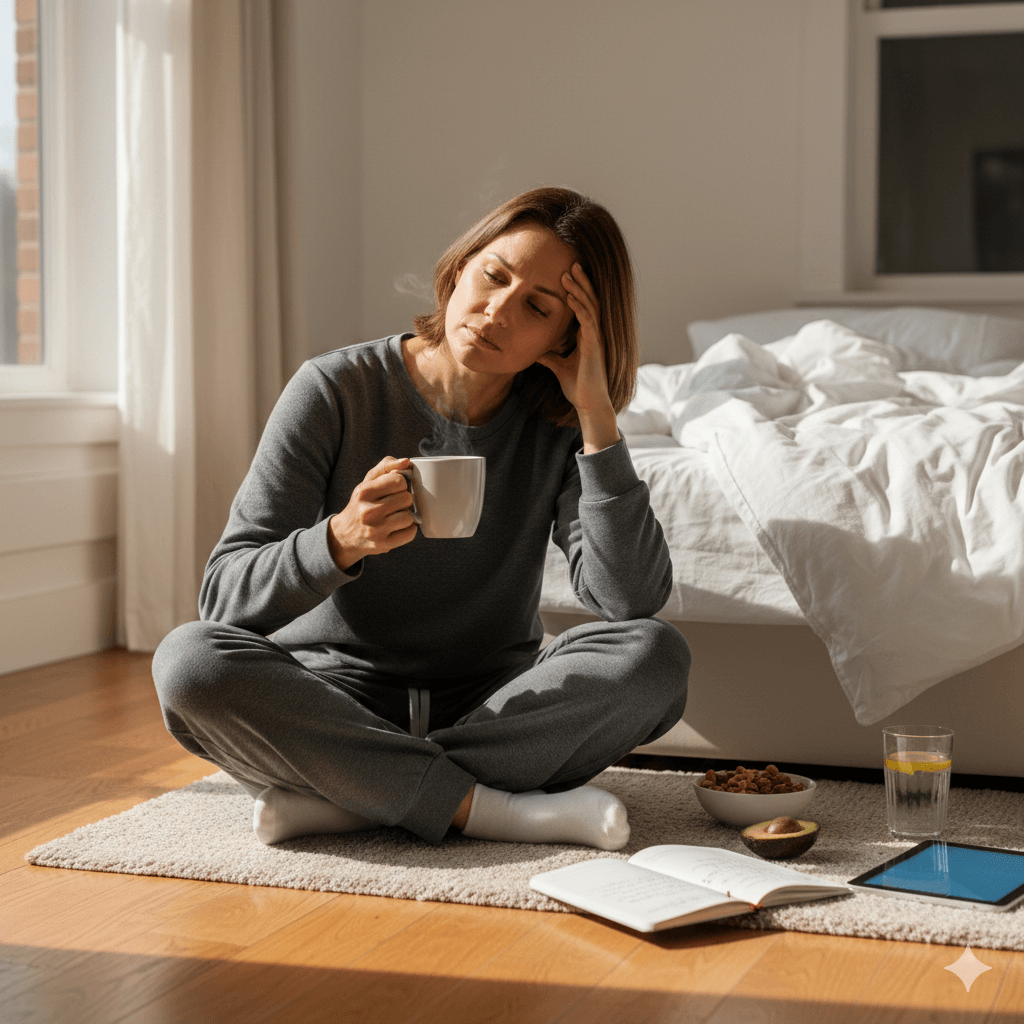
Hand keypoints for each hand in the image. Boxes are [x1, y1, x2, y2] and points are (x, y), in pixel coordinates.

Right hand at [328, 456, 416, 569]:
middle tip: (394, 504)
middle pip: (407, 498)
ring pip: (410, 516)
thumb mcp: (368, 481)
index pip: (399, 480)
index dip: (401, 483)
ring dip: (407, 515)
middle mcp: (368, 511)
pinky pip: (410, 533)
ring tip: (395, 516)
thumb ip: (387, 466)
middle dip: (404, 499)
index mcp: (364, 492)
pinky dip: (409, 529)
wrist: (346, 534)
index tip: (394, 488)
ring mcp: (376, 530)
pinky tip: (398, 527)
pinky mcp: (383, 545)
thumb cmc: (362, 503)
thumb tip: (407, 462)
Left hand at [535, 263, 619, 451]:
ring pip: (590, 306)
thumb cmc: (578, 386)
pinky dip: (580, 307)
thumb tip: (535, 350)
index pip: (584, 306)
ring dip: (579, 289)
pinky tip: (571, 297)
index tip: (566, 275)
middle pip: (589, 300)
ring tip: (569, 273)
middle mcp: (594, 333)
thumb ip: (549, 355)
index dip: (577, 290)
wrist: (588, 403)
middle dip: (581, 281)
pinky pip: (588, 322)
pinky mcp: (595, 345)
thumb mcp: (558, 366)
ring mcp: (596, 338)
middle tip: (572, 263)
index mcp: (587, 335)